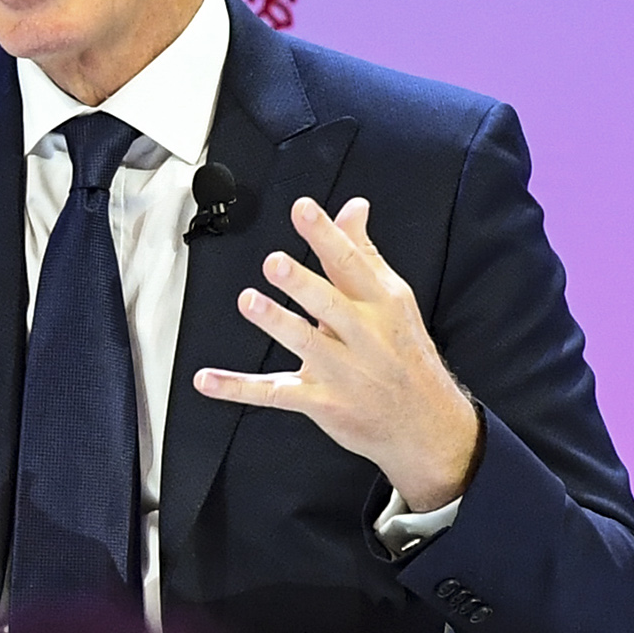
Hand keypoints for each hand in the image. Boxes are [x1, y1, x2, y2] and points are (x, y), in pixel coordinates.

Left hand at [192, 195, 482, 510]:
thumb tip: (353, 206)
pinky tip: (206, 380)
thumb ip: (364, 253)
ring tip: (250, 301)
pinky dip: (237, 388)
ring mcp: (342, 371)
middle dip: (303, 283)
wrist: (428, 426)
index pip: (351, 263)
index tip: (302, 209)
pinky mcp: (321, 402)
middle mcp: (364, 335)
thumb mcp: (394, 301)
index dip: (326, 235)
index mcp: (382, 303)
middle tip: (275, 262)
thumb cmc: (405, 354)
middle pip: (330, 303)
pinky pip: (273, 394)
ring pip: (305, 343)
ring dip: (276, 322)